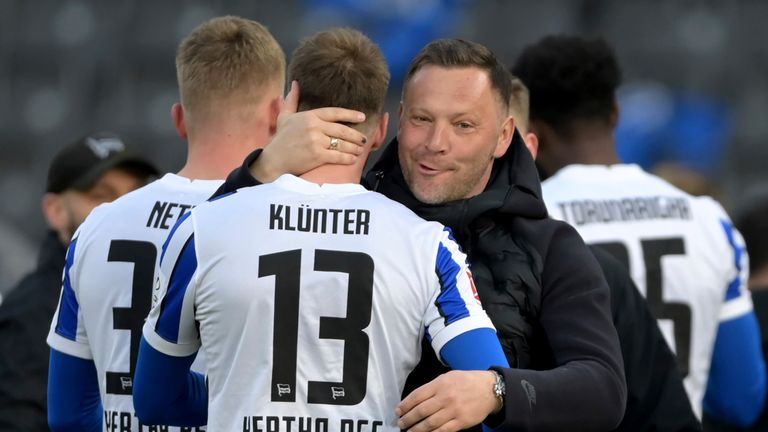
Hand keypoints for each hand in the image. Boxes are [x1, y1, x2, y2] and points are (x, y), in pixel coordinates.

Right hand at [252, 80, 367, 181]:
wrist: (274, 160)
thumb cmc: (281, 139)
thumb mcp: (285, 116)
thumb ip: (292, 100)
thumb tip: (296, 83)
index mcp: (310, 116)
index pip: (334, 112)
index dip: (350, 114)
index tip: (362, 116)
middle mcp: (314, 127)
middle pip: (342, 129)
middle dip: (356, 135)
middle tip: (364, 139)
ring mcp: (316, 141)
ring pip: (342, 143)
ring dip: (354, 147)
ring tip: (360, 150)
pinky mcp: (317, 155)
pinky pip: (337, 156)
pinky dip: (347, 158)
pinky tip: (353, 159)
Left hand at [397, 370, 500, 431]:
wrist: (489, 389)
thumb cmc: (467, 382)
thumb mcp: (448, 377)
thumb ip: (432, 387)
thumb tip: (415, 400)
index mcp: (440, 384)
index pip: (417, 396)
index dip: (405, 405)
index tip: (398, 411)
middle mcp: (446, 397)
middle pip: (421, 411)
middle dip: (408, 419)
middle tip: (401, 423)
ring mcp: (453, 411)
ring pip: (430, 423)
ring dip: (417, 429)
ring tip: (409, 431)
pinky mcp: (461, 422)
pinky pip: (443, 430)